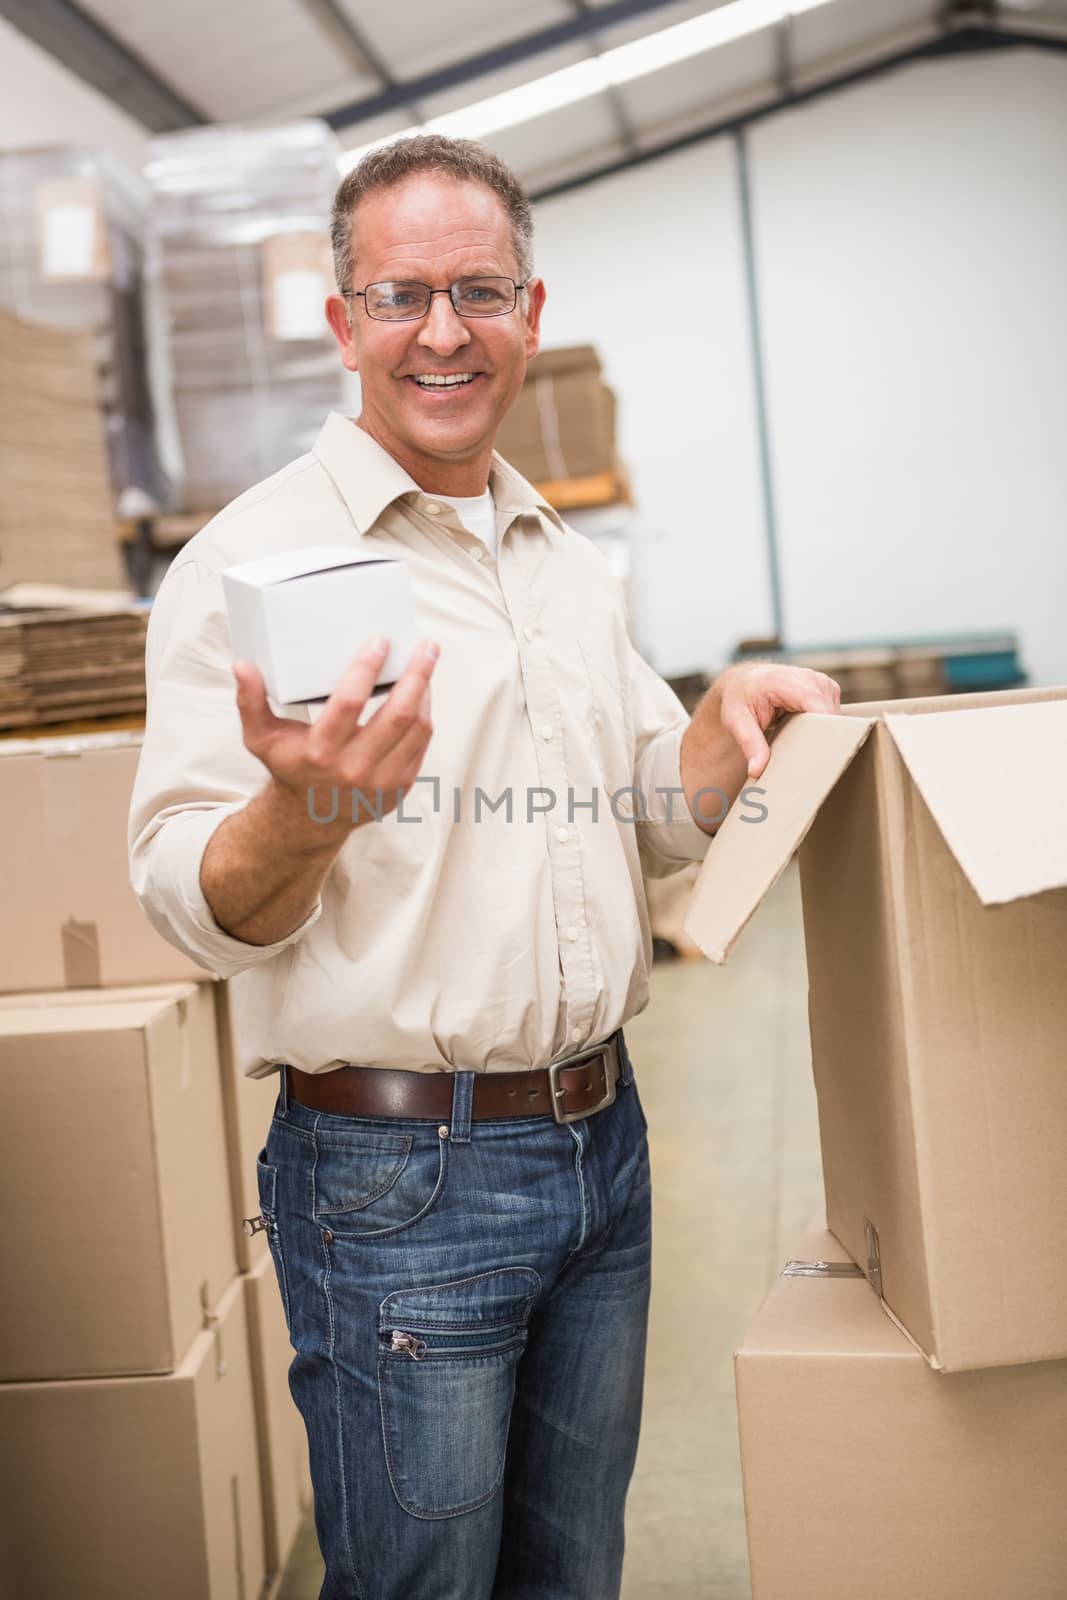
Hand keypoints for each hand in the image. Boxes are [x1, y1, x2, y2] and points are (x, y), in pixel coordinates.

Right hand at [233, 637, 438, 827]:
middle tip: (426, 645)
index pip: (349, 703)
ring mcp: (382, 780)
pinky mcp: (400, 786)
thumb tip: (242, 665)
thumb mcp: (261, 738)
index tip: (380, 641)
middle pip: (397, 714)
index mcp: (319, 752)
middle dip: (416, 674)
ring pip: (416, 727)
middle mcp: (353, 768)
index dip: (367, 669)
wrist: (312, 818)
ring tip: (427, 660)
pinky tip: (423, 691)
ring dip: (426, 690)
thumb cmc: (290, 767)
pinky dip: (425, 713)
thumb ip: (250, 701)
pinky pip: (421, 742)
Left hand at [712, 661, 840, 779]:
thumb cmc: (739, 699)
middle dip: (821, 740)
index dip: (821, 736)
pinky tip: (805, 733)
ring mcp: (822, 683)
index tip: (816, 759)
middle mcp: (810, 678)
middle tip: (804, 762)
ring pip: (836, 719)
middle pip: (831, 718)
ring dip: (822, 734)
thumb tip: (756, 771)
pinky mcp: (828, 690)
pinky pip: (834, 716)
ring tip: (799, 743)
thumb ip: (749, 745)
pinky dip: (823, 728)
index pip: (818, 711)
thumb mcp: (736, 722)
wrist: (744, 682)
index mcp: (786, 682)